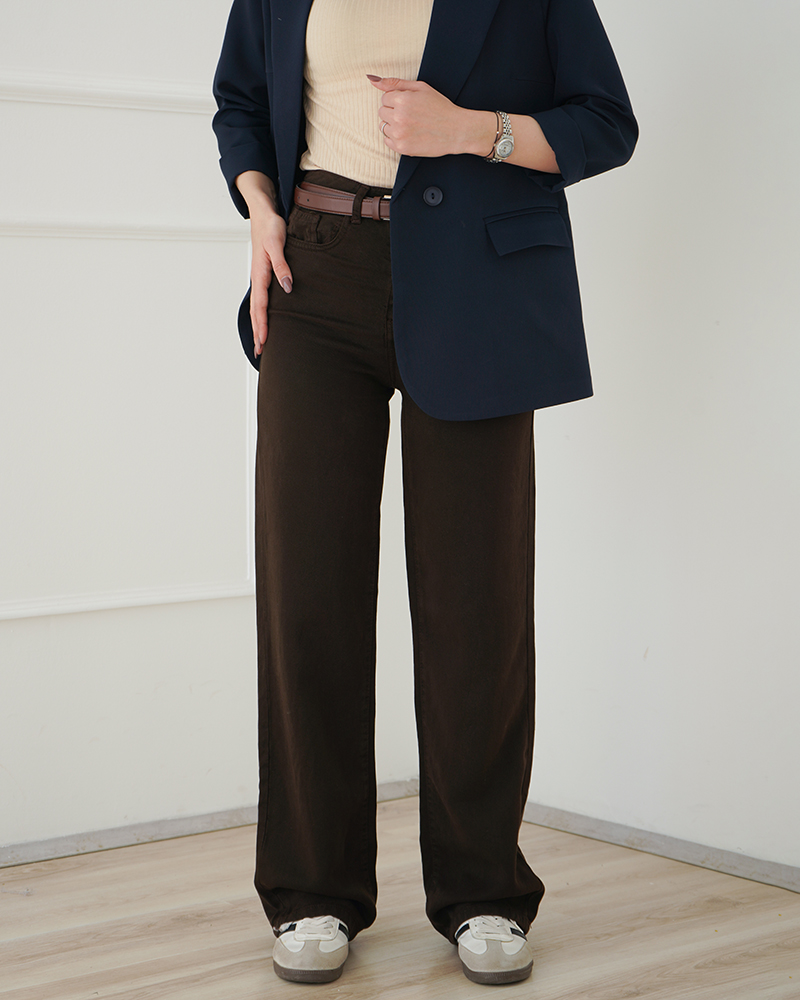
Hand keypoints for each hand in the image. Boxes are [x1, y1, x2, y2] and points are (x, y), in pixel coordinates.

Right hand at [235, 171, 292, 355]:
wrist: (263, 212)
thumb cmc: (271, 226)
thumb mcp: (278, 242)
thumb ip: (282, 265)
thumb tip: (288, 287)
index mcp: (261, 272)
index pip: (261, 305)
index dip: (263, 324)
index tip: (264, 340)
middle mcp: (258, 278)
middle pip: (257, 310)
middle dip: (258, 331)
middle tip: (259, 352)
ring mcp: (260, 278)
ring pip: (258, 307)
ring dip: (258, 325)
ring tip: (260, 343)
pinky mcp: (264, 275)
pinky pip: (261, 300)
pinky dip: (261, 314)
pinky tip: (265, 321)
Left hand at [368, 75, 492, 157]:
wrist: (456, 130)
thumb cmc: (440, 107)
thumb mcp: (420, 88)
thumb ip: (395, 83)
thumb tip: (372, 80)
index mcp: (402, 100)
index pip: (384, 98)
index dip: (397, 100)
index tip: (410, 105)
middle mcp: (398, 117)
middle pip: (382, 112)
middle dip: (393, 112)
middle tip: (411, 115)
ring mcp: (399, 134)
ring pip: (383, 127)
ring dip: (393, 126)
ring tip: (411, 125)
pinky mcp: (402, 148)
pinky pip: (387, 142)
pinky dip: (396, 138)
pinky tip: (410, 134)